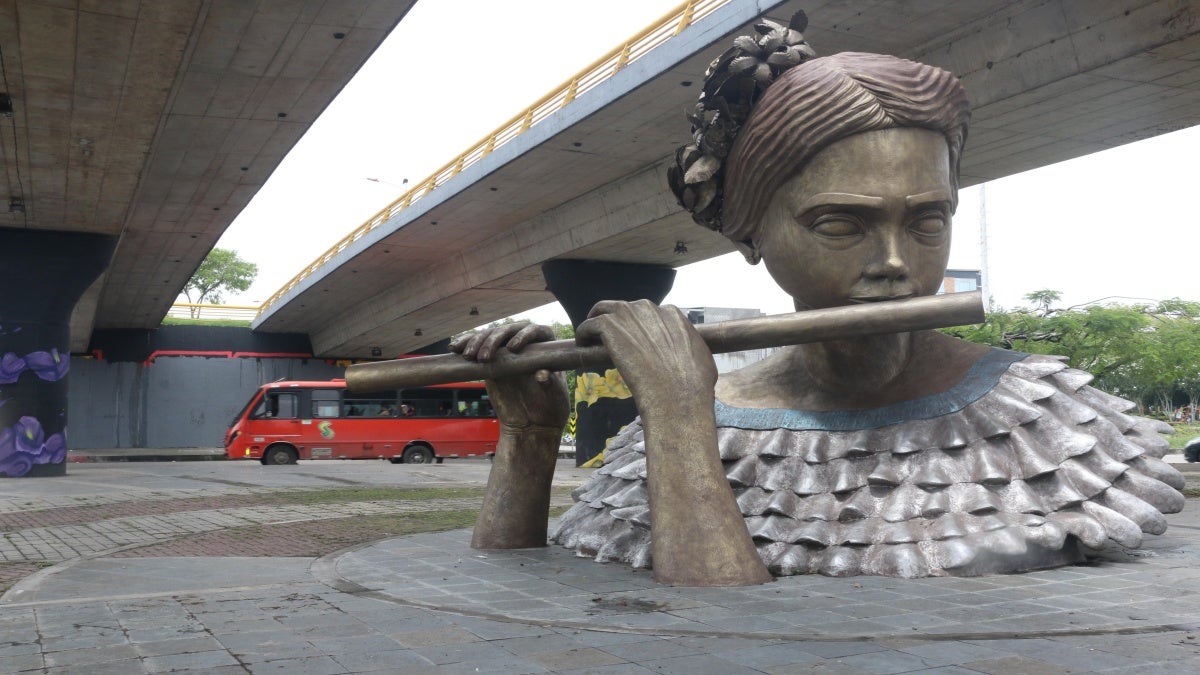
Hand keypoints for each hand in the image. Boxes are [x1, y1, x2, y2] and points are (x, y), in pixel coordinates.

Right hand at [450, 322, 567, 431]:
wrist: (531, 424)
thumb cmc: (549, 409)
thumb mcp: (554, 398)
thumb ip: (551, 385)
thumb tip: (543, 374)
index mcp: (545, 348)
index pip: (536, 331)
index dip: (524, 335)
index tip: (513, 348)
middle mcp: (526, 344)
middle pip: (509, 330)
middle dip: (494, 340)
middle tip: (484, 356)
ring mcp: (506, 351)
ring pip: (490, 336)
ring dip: (476, 341)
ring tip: (468, 355)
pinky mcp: (491, 360)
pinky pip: (477, 347)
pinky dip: (465, 345)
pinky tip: (455, 347)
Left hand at [575, 300, 716, 413]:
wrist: (678, 396)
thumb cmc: (695, 387)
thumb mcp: (704, 360)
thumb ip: (693, 350)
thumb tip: (695, 359)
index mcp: (673, 315)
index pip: (649, 313)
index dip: (638, 327)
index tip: (632, 342)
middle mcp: (651, 309)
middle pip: (625, 309)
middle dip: (618, 324)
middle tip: (611, 343)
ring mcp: (629, 315)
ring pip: (603, 309)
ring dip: (595, 321)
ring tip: (590, 339)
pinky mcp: (610, 325)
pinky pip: (590, 324)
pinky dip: (583, 334)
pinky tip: (582, 346)